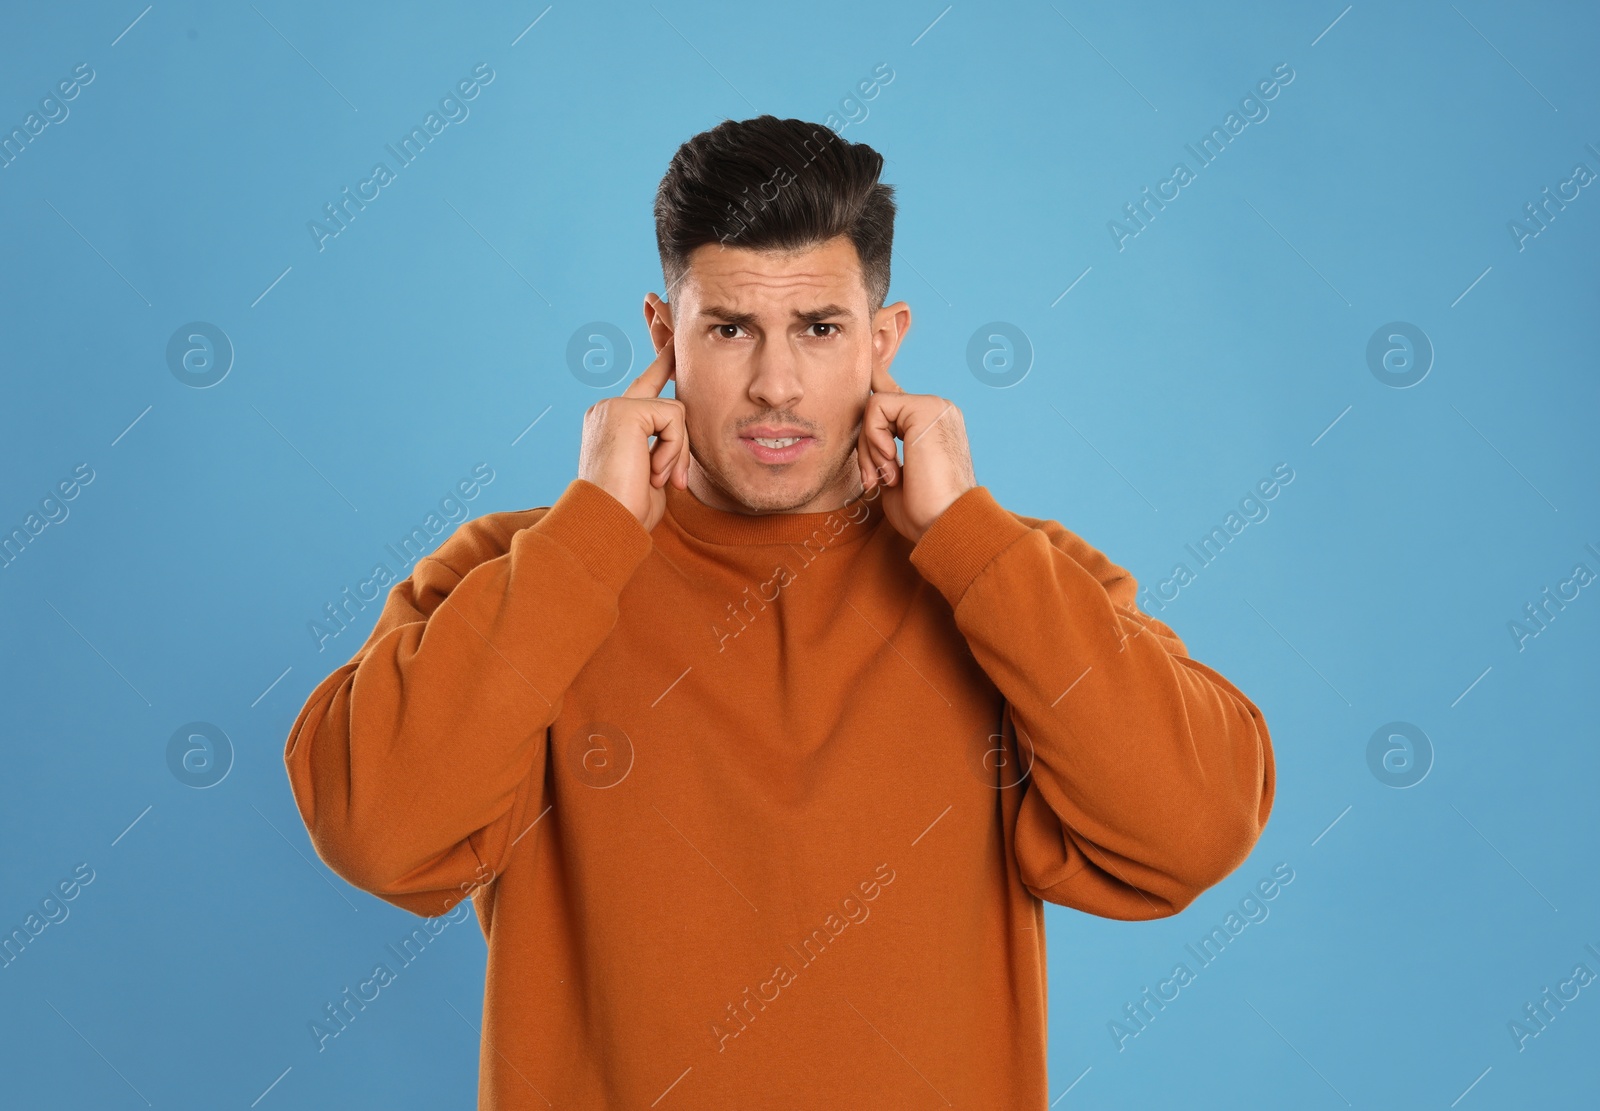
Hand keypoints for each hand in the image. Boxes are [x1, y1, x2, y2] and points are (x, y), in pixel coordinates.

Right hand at [578, 340, 688, 530]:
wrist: (606, 524)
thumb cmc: (628, 510)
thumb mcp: (652, 474)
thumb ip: (664, 447)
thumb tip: (684, 435)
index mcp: (612, 422)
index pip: (644, 385)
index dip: (662, 362)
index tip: (674, 343)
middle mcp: (608, 408)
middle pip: (666, 397)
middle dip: (679, 441)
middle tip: (668, 478)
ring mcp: (614, 406)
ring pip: (675, 412)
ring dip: (676, 452)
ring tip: (656, 480)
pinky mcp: (625, 410)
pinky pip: (673, 418)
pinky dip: (673, 449)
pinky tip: (653, 473)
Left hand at [856, 362, 976, 543]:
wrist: (947, 525)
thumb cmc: (924, 513)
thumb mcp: (895, 477)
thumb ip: (883, 450)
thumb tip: (864, 431)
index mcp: (932, 426)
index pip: (896, 395)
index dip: (877, 373)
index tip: (867, 349)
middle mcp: (937, 410)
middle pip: (877, 406)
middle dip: (866, 446)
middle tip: (875, 480)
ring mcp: (934, 406)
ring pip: (875, 405)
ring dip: (869, 448)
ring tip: (887, 476)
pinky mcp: (926, 407)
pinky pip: (877, 407)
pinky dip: (874, 439)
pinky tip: (893, 464)